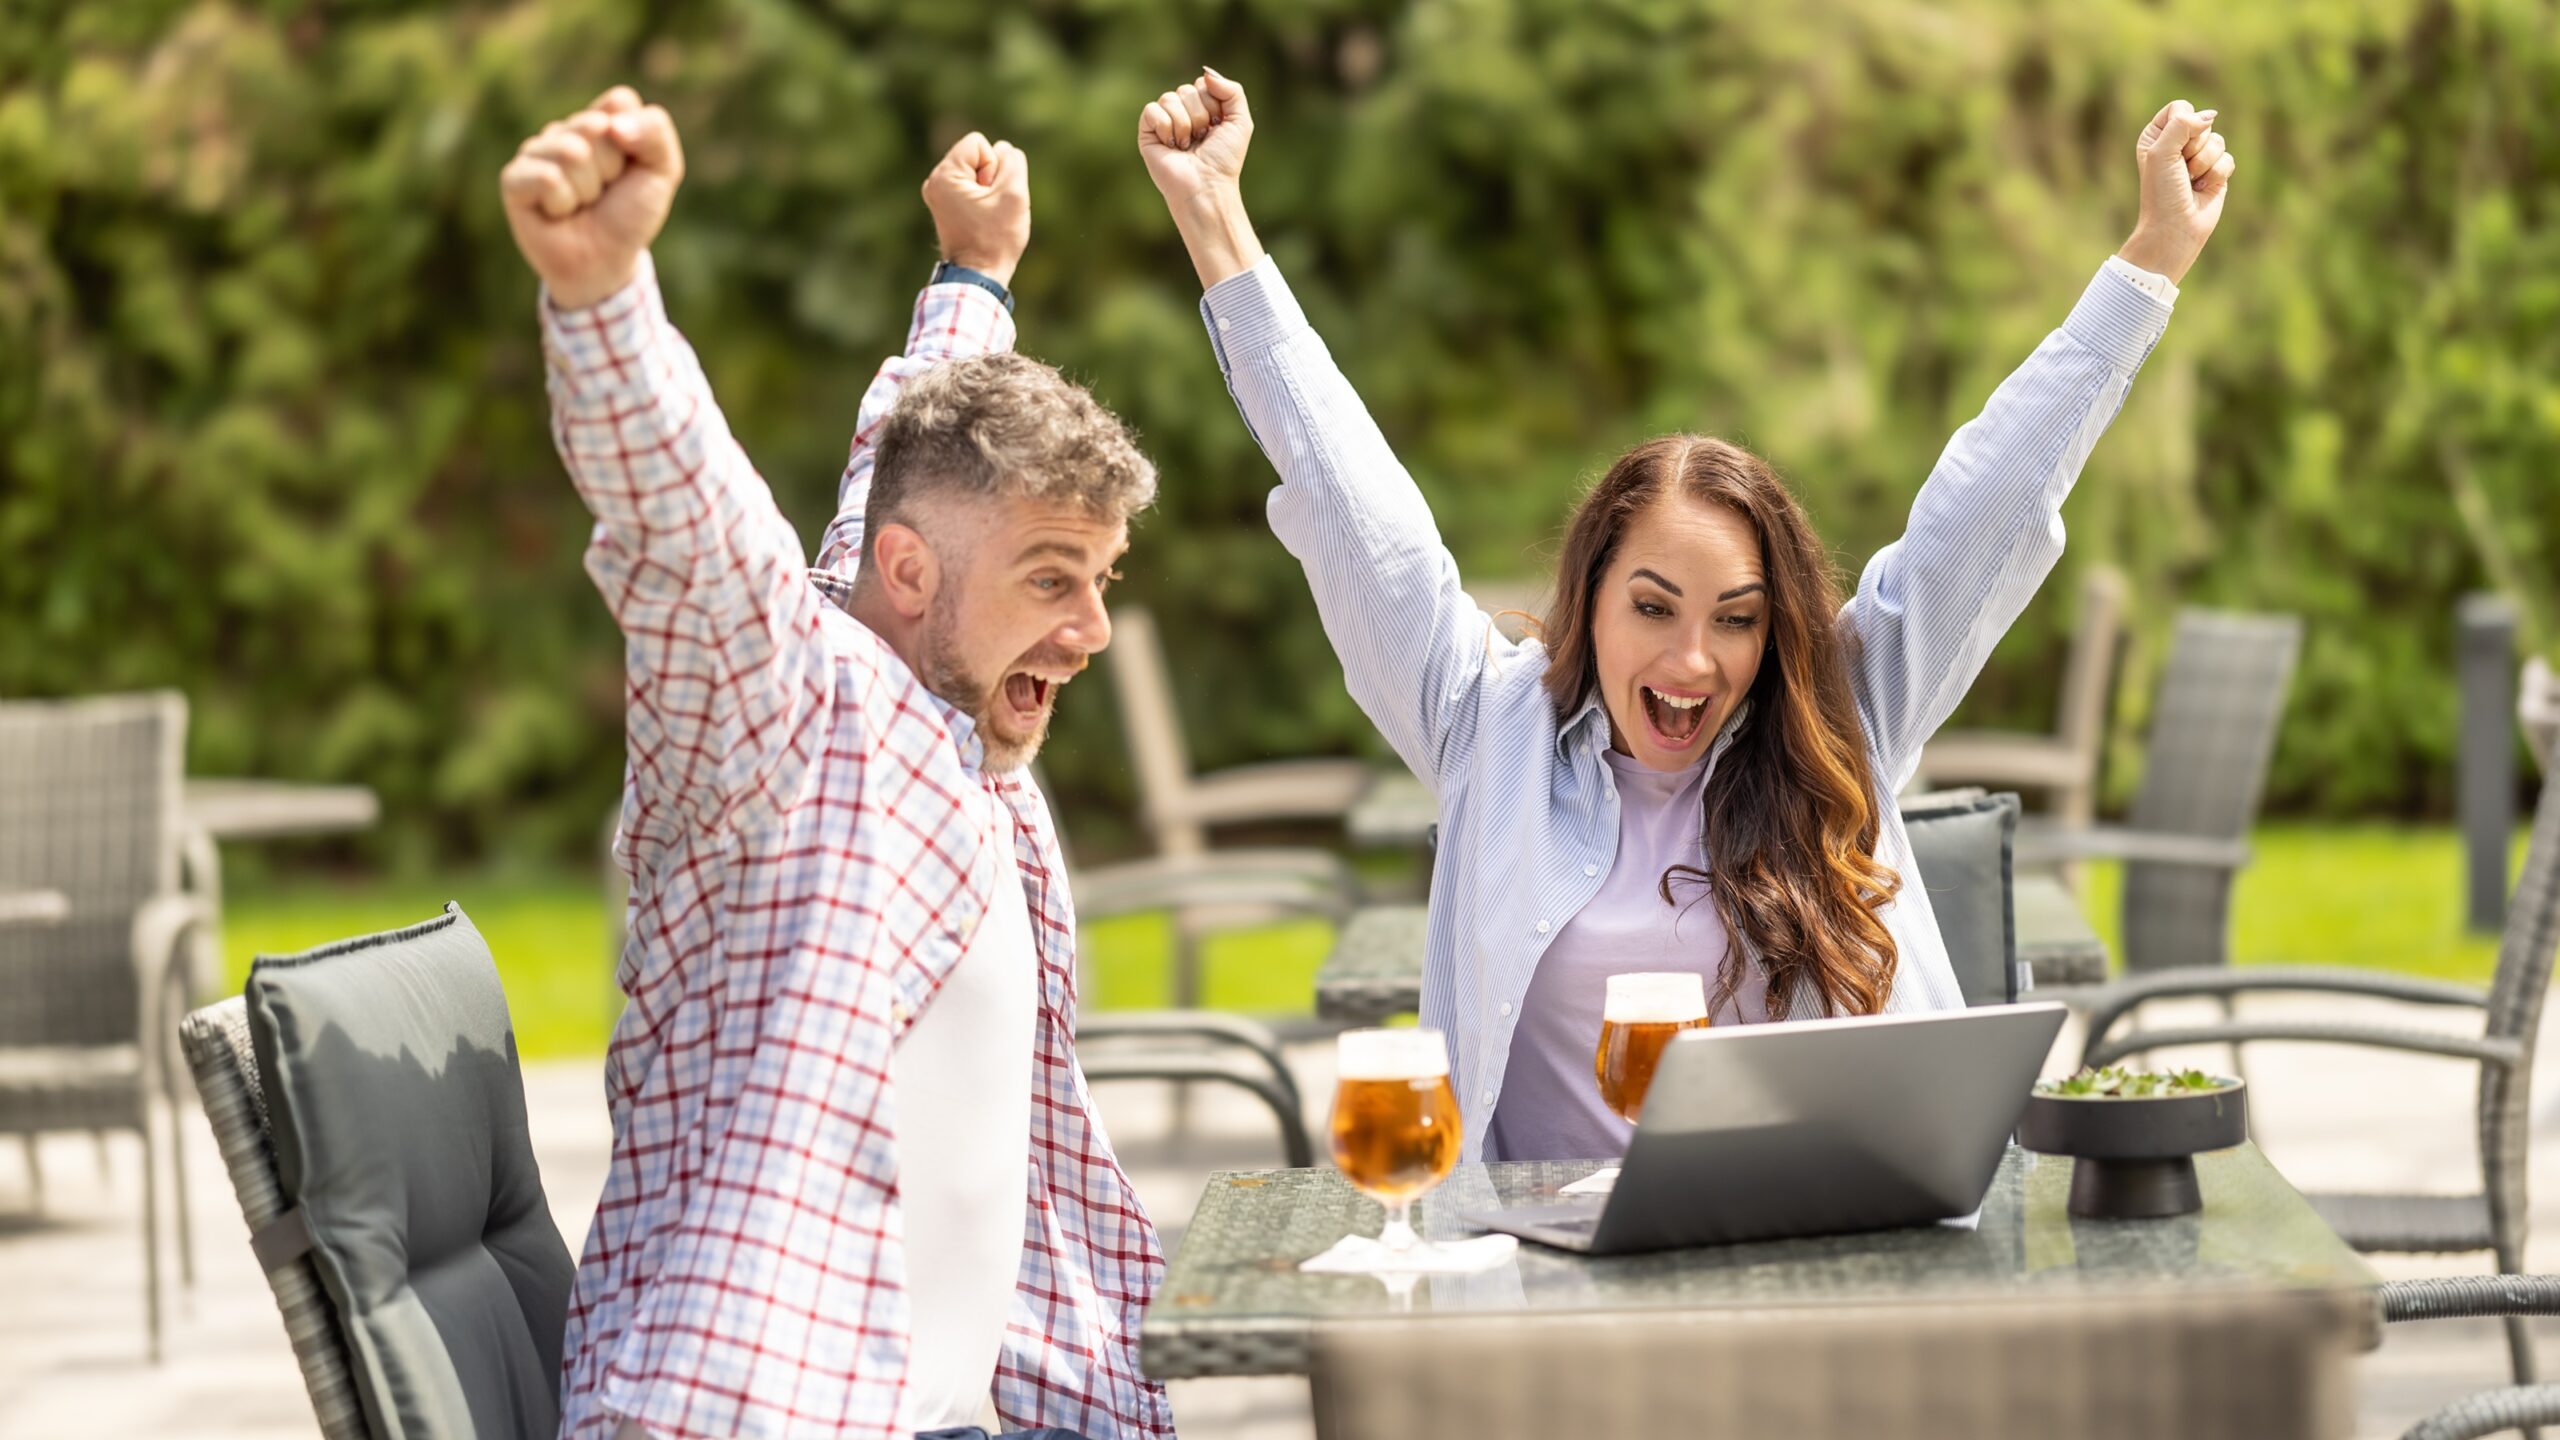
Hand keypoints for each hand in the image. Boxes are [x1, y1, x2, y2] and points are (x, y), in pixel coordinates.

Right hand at [500, 87, 684, 310]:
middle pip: (596, 126)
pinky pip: (547, 177)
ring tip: (583, 203)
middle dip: (611, 169)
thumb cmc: (630, 215)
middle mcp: (565, 130)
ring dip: (588, 189)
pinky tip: (559, 212)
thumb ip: (654, 132)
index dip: (634, 142)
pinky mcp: (513, 178)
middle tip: (605, 192)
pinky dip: (563, 202)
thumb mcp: (662, 171)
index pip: (619, 102)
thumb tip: (609, 124)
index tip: (630, 170)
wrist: (605, 262)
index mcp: (600, 119)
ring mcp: (536, 152)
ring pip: (572, 152)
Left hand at [922, 132, 1029, 287]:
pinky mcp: (946, 205)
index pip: (978, 143)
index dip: (993, 165)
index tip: (990, 194)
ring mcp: (938, 194)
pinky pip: (971, 186)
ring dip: (989, 189)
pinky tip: (983, 219)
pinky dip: (982, 198)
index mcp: (944, 175)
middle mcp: (935, 181)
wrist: (978, 277)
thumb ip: (1014, 162)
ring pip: (976, 172)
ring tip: (987, 214)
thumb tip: (1006, 150)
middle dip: (991, 176)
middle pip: (976, 155)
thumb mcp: (1014, 195)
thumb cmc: (995, 239)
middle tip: (989, 208)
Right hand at [1138, 68, 1252, 209]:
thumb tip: (1205, 73)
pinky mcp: (1147, 132)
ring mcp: (1164, 122)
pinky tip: (1171, 145)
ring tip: (1187, 145)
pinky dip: (1166, 127)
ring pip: (1169, 98)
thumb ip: (1232, 90)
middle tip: (1201, 140)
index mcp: (1203, 109)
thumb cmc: (1224, 160)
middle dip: (1199, 115)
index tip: (1217, 126)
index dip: (1212, 103)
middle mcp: (1183, 113)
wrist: (1206, 186)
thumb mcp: (1240, 121)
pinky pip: (1152, 110)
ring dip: (1184, 124)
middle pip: (1186, 89)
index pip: (1202, 84)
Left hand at [2115, 99, 2236, 285]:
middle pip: (2203, 123)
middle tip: (2180, 170)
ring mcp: (2199, 158)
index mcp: (2157, 135)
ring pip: (2218, 140)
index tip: (2171, 150)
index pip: (2181, 107)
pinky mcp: (2216, 172)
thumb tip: (2210, 115)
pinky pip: (2229, 158)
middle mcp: (2177, 143)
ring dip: (2204, 164)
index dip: (2182, 125)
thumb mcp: (2161, 152)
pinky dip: (2216, 175)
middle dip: (2194, 148)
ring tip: (2190, 181)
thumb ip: (2182, 124)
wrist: (2174, 228)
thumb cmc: (2161, 192)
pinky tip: (2202, 189)